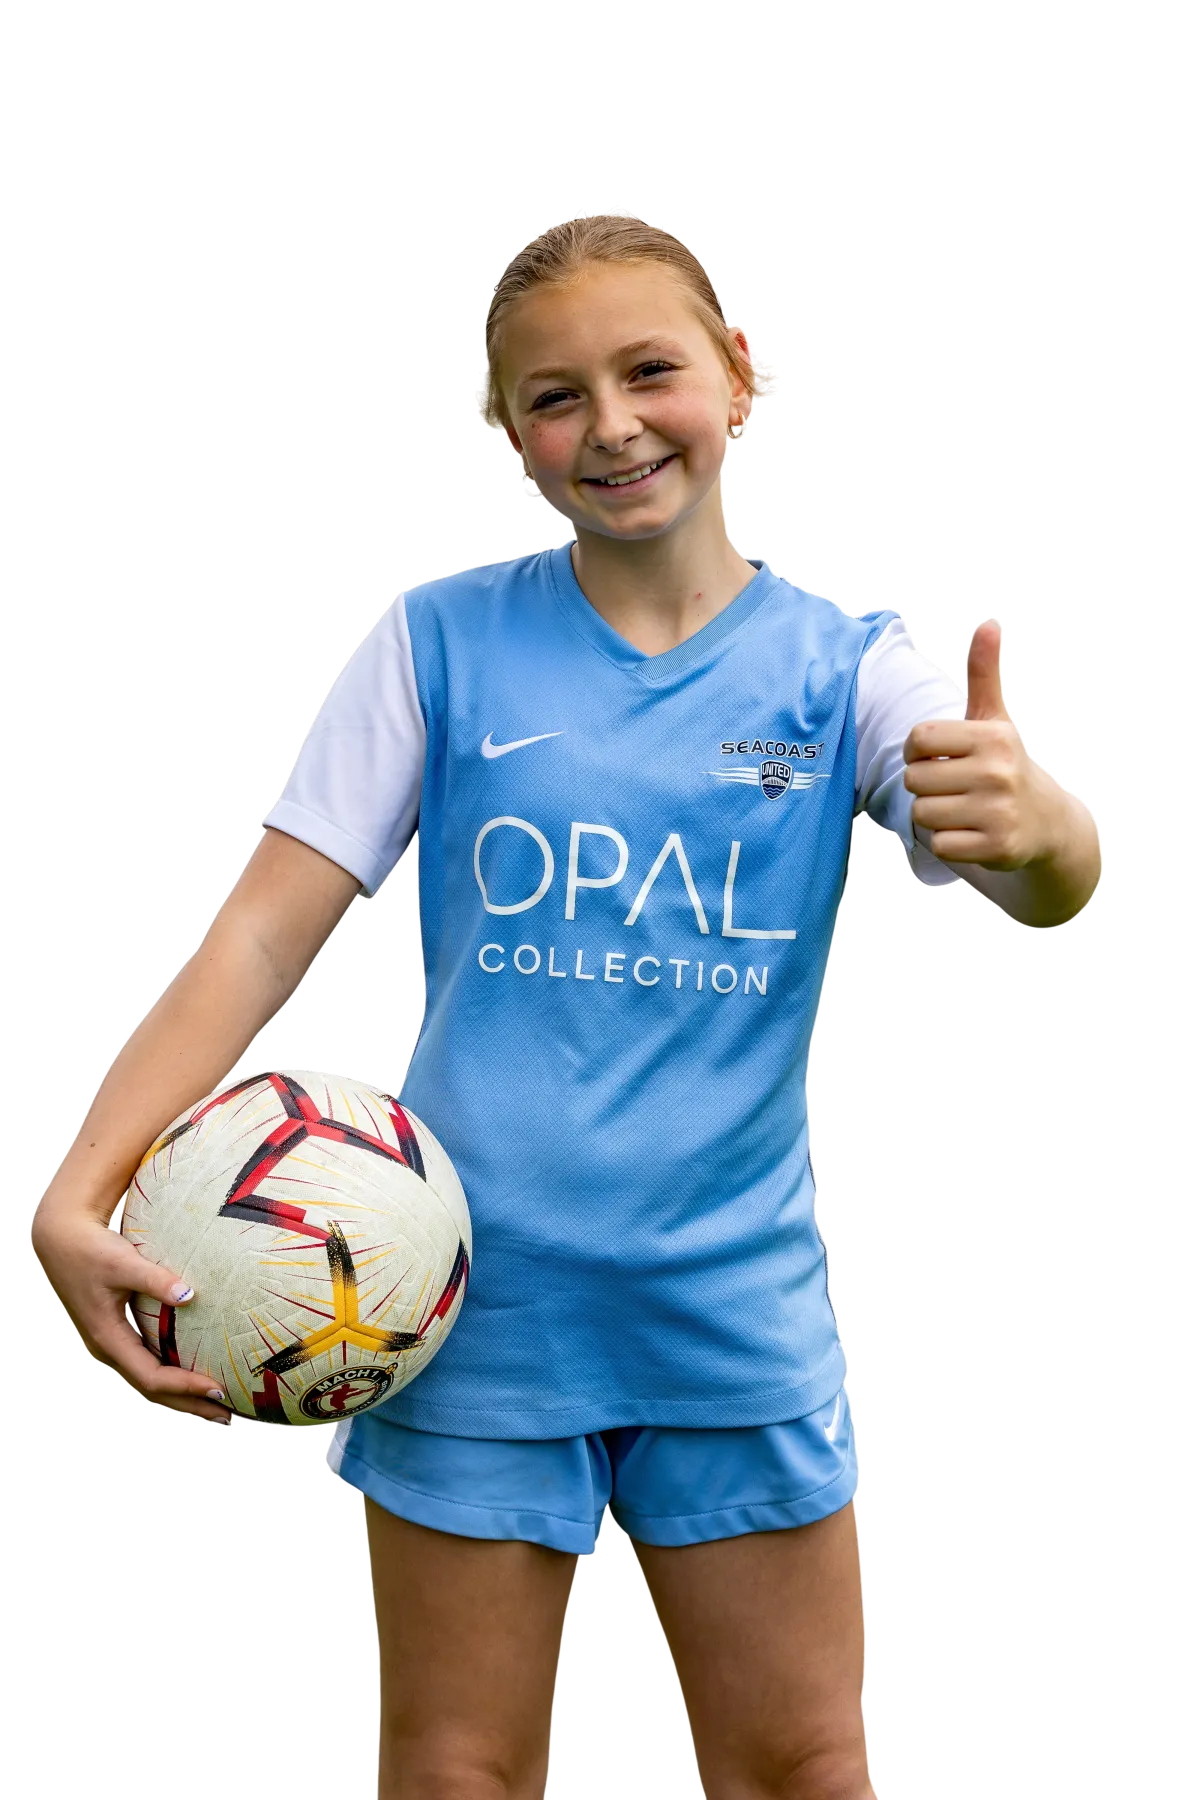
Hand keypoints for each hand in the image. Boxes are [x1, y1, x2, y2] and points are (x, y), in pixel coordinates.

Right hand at [30, 1205, 236, 1423]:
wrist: (61, 1238)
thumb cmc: (91, 1250)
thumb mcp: (124, 1263)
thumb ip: (156, 1280)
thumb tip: (189, 1295)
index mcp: (108, 1339)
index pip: (152, 1377)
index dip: (185, 1387)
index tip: (218, 1389)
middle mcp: (108, 1348)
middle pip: (151, 1389)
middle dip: (188, 1404)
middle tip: (226, 1415)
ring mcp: (110, 1343)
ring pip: (148, 1379)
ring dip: (180, 1394)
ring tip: (215, 1404)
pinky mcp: (115, 1333)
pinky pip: (146, 1364)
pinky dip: (170, 1375)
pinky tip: (190, 1374)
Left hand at [902, 620, 1054, 870]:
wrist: (1044, 823)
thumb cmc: (1003, 765)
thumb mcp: (995, 720)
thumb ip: (985, 674)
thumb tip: (988, 623)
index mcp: (992, 736)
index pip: (918, 738)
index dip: (916, 750)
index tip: (936, 757)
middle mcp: (997, 772)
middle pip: (914, 779)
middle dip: (926, 786)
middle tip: (955, 787)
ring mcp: (998, 811)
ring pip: (922, 814)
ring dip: (934, 815)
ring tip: (962, 809)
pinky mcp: (996, 846)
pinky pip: (939, 843)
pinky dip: (947, 842)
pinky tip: (970, 833)